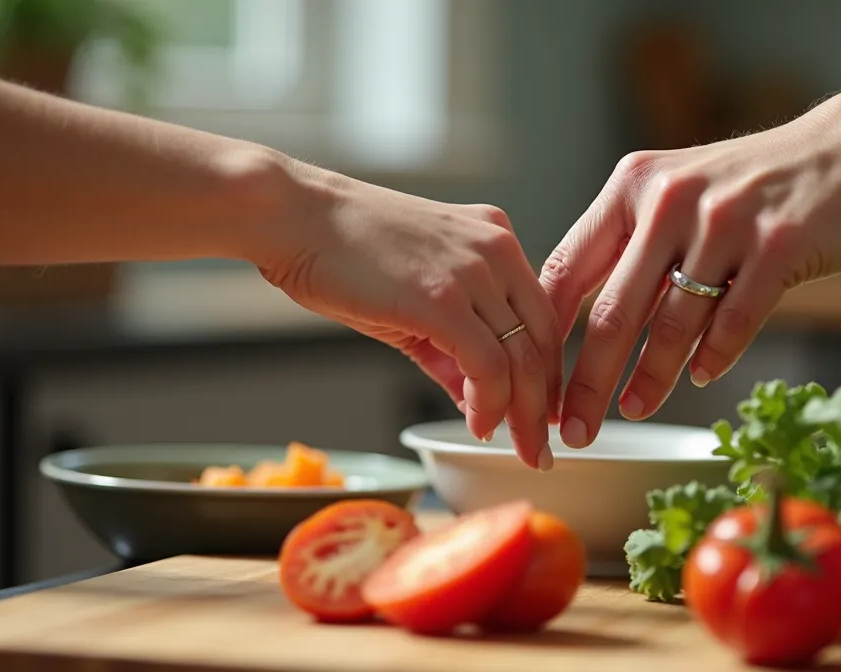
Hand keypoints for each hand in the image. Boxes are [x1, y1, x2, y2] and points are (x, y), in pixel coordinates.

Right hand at [258, 173, 560, 469]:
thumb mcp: (417, 292)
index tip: (542, 411)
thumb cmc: (340, 251)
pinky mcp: (444, 299)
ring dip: (523, 414)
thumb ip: (451, 345)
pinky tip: (478, 425)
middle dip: (544, 402)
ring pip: (523, 357)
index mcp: (495, 239)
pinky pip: (488, 365)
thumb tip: (475, 397)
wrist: (293, 216)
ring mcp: (473, 272)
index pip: (542, 315)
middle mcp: (496, 250)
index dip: (547, 370)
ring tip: (518, 449)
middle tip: (540, 447)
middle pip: (543, 339)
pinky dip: (490, 405)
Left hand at [540, 93, 840, 447]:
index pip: (567, 272)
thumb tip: (581, 327)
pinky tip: (703, 379)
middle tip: (574, 428)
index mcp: (632, 187)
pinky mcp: (779, 244)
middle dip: (588, 381)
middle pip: (614, 310)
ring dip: (650, 378)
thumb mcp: (680, 193)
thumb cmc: (757, 185)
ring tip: (632, 412)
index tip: (534, 385)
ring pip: (673, 322)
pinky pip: (736, 317)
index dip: (545, 336)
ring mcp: (725, 221)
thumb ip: (634, 247)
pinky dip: (716, 355)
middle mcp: (671, 200)